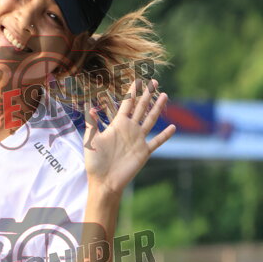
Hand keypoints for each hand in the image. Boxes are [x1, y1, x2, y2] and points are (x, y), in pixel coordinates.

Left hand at [83, 79, 175, 195]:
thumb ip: (92, 124)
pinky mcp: (144, 152)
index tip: (138, 80)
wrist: (104, 182)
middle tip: (154, 81)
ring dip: (158, 108)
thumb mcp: (90, 141)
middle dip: (147, 94)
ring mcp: (138, 140)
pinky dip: (165, 135)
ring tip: (165, 96)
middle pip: (141, 107)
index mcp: (117, 124)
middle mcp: (129, 129)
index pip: (127, 104)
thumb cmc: (94, 162)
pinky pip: (157, 141)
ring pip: (150, 120)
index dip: (132, 92)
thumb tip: (89, 107)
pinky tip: (173, 127)